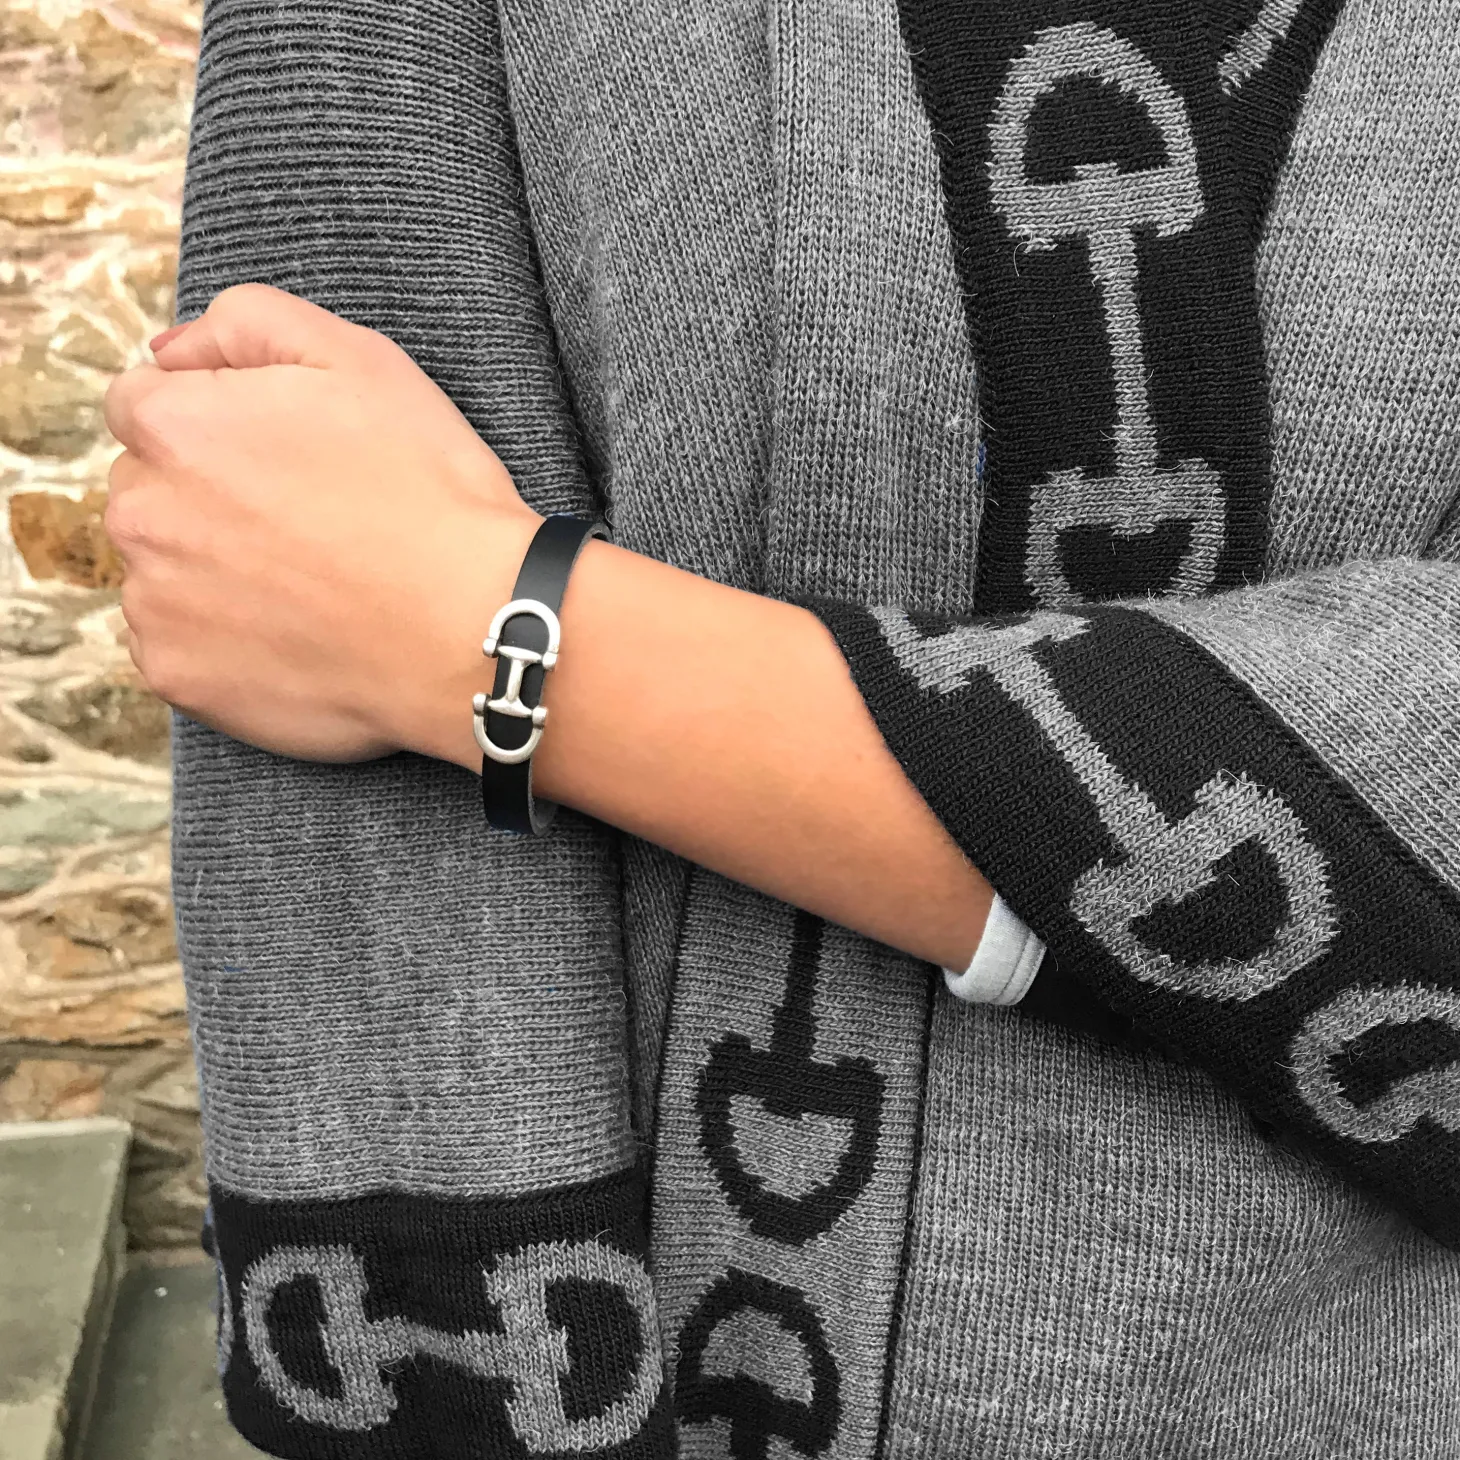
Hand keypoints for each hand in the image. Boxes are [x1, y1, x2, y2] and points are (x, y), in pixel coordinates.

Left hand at [102, 283, 540, 763]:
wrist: (470, 627)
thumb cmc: (428, 492)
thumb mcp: (360, 359)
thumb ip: (247, 323)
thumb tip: (171, 351)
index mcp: (173, 426)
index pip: (143, 405)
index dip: (217, 424)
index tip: (278, 457)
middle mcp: (141, 513)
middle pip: (148, 490)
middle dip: (206, 497)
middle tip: (303, 522)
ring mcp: (155, 603)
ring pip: (161, 570)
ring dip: (210, 570)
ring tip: (306, 583)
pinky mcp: (179, 676)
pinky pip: (177, 645)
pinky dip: (220, 640)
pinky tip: (293, 631)